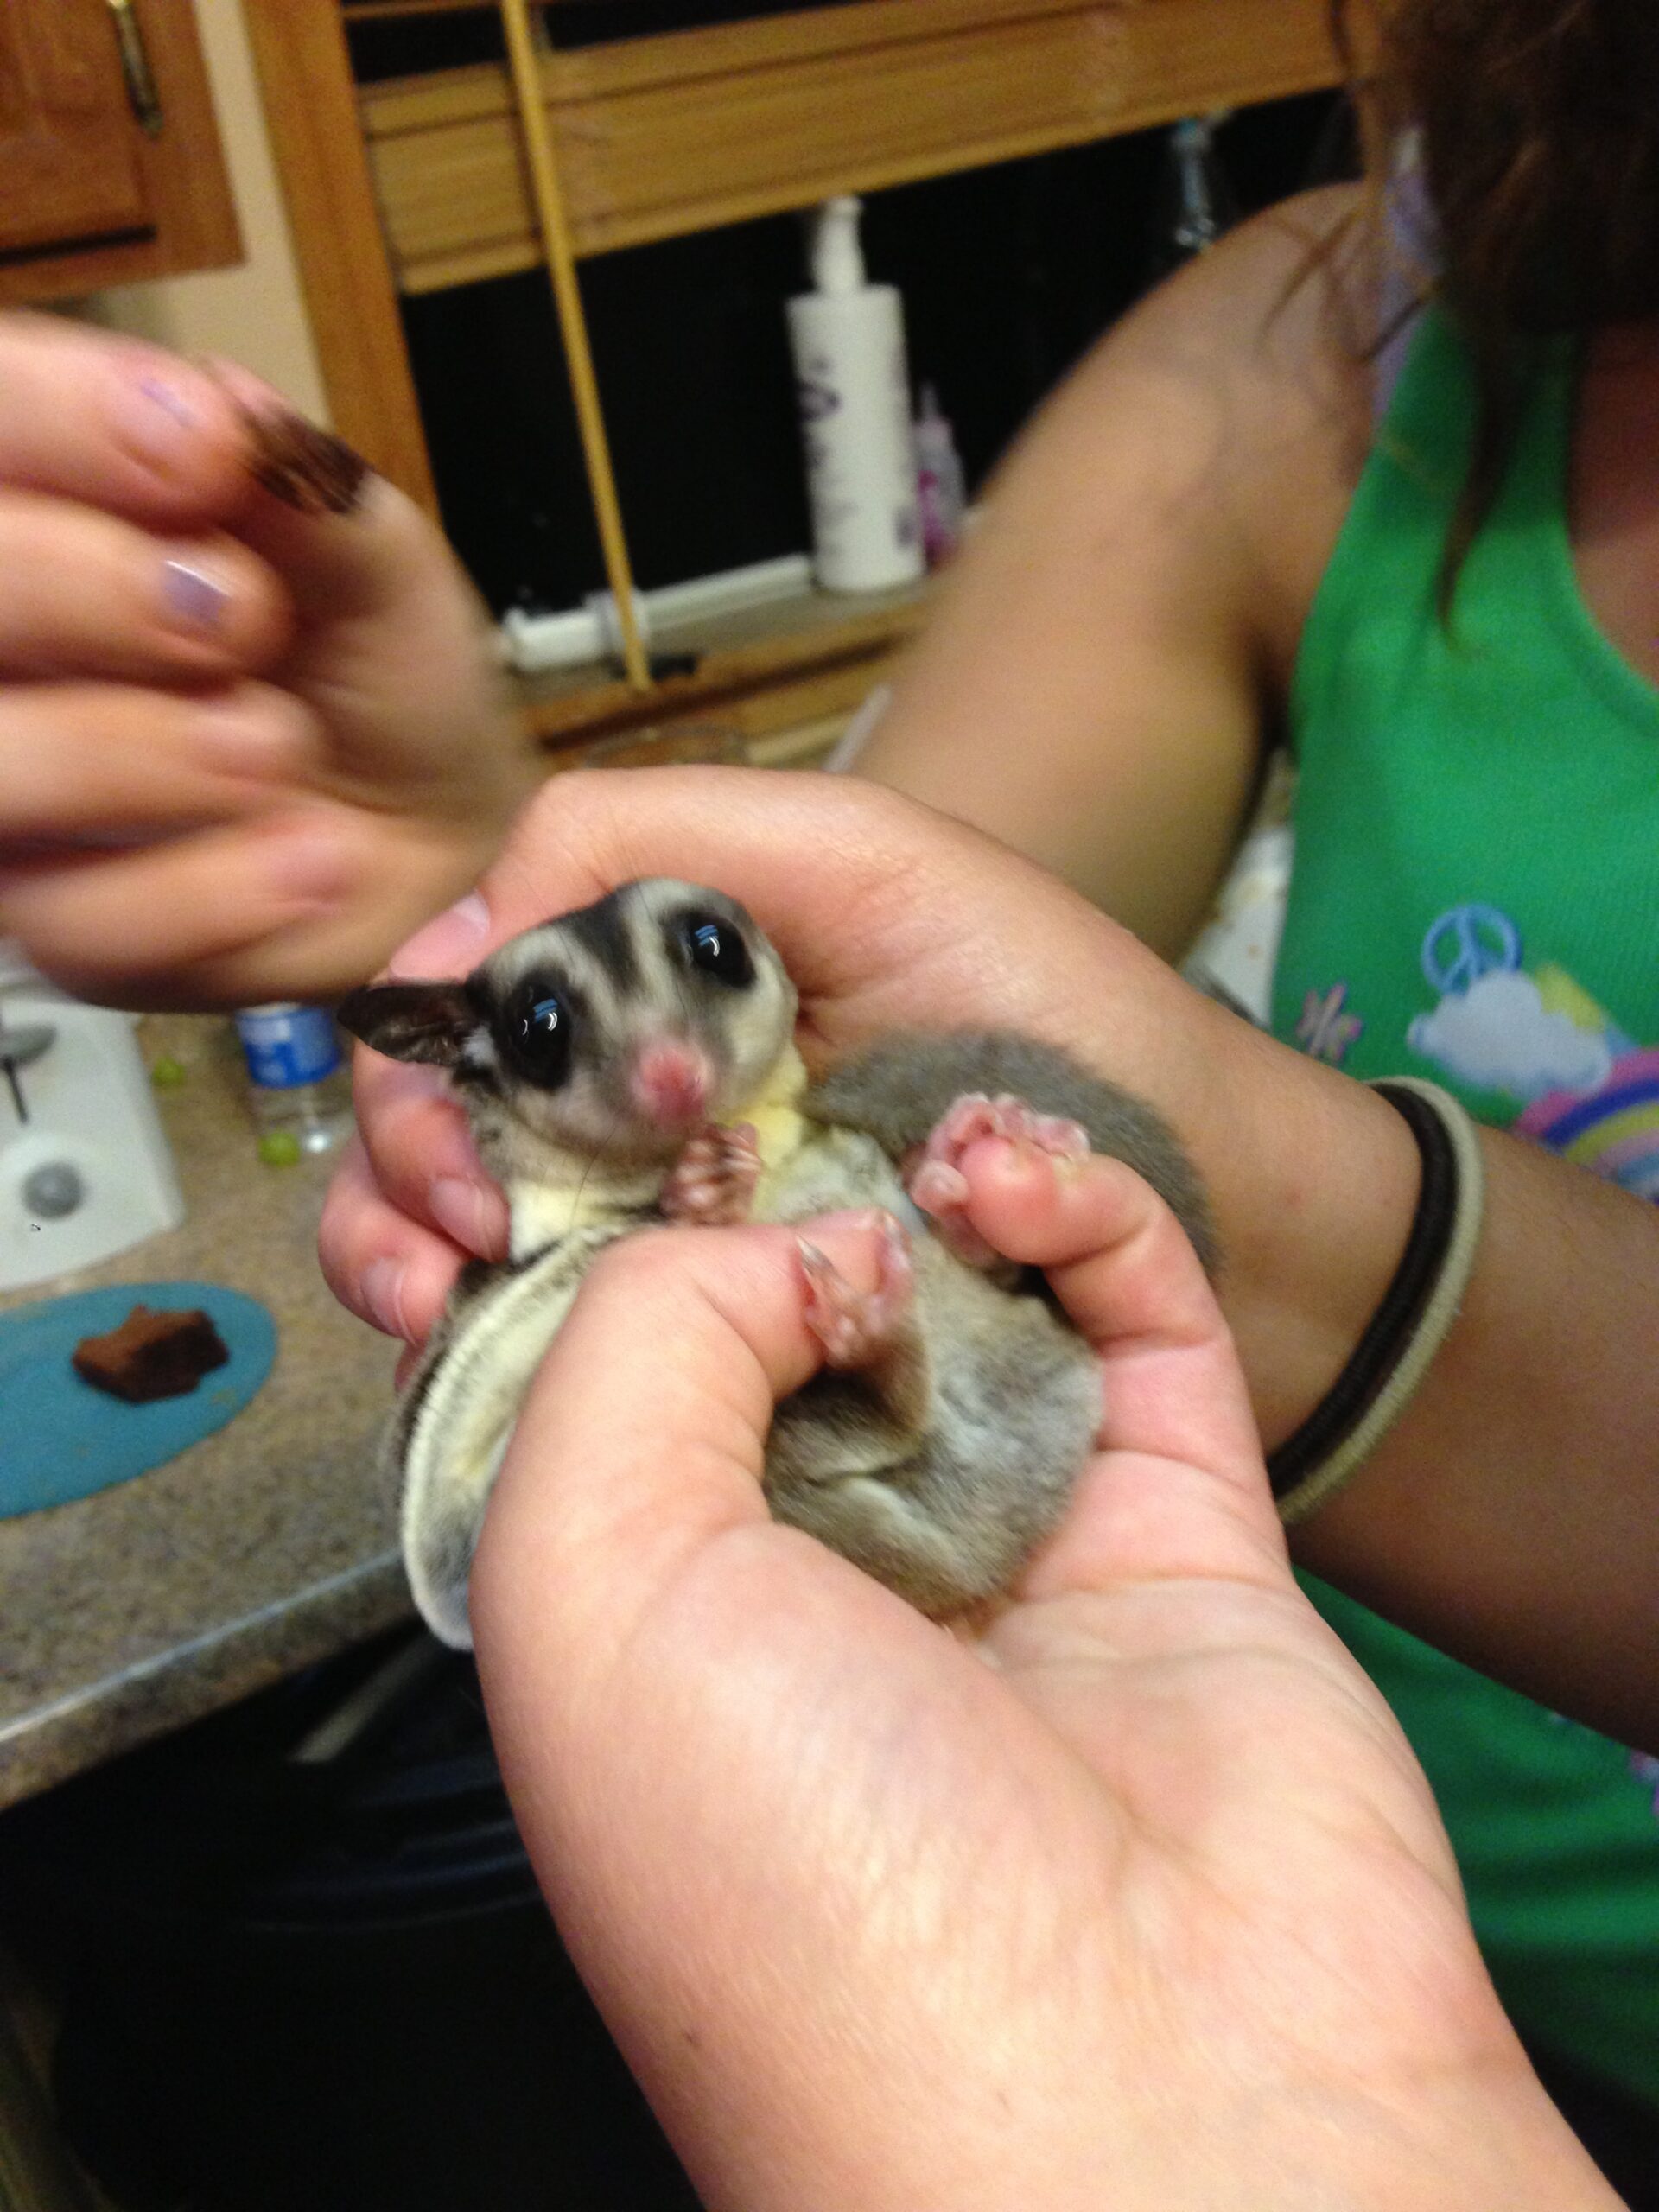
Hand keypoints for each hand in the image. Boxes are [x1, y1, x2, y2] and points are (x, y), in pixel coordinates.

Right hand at [0, 314, 530, 1008]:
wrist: (449, 842)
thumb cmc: (381, 678)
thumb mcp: (376, 562)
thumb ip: (305, 486)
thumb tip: (229, 405)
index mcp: (54, 514)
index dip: (55, 419)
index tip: (198, 450)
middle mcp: (7, 648)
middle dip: (89, 587)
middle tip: (241, 614)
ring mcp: (18, 792)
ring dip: (144, 750)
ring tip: (276, 747)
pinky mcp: (65, 925)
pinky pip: (78, 916)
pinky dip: (216, 888)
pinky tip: (306, 862)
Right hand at [320, 764, 1418, 1453]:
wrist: (1208, 1209)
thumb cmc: (1055, 1019)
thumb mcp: (868, 862)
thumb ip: (662, 845)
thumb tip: (459, 939)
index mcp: (664, 984)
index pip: (470, 1004)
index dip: (423, 1055)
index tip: (463, 1125)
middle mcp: (647, 1107)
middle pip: (444, 1129)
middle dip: (407, 1172)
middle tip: (459, 1234)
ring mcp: (685, 1232)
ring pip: (481, 1243)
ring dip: (421, 1264)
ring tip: (452, 1303)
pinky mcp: (732, 1348)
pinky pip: (575, 1350)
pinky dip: (510, 1355)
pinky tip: (499, 1362)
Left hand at [471, 1139, 1608, 2210]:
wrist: (1133, 2084)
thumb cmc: (805, 1889)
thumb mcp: (591, 1585)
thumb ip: (637, 1342)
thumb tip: (788, 1241)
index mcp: (649, 1616)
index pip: (614, 1370)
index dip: (623, 1229)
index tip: (648, 1117)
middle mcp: (819, 1582)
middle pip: (795, 1314)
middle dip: (790, 1193)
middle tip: (798, 1108)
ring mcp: (1009, 1552)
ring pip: (971, 1301)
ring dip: (942, 1184)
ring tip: (935, 1148)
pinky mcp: (1178, 1529)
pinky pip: (1140, 1323)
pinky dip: (1089, 1216)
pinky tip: (1024, 1179)